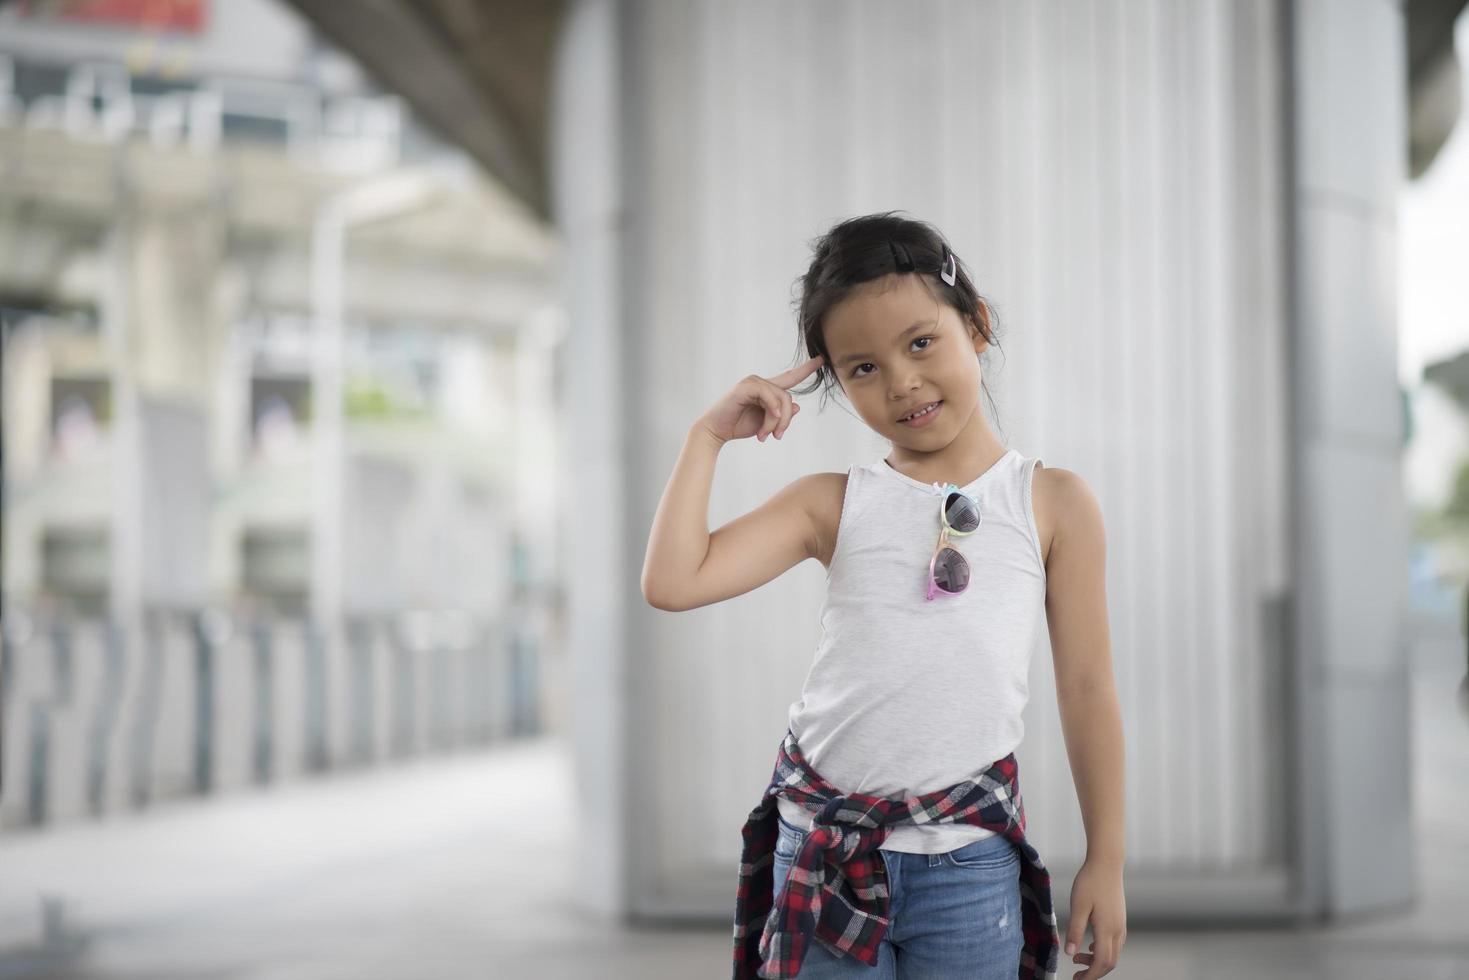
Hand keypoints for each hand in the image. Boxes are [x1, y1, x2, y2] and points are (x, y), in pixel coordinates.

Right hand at [695, 355, 822, 444]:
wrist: (716, 431)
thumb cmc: (739, 425)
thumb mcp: (766, 423)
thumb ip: (782, 415)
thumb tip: (798, 406)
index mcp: (766, 390)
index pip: (790, 377)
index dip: (806, 369)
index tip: (821, 359)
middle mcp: (760, 383)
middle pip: (788, 397)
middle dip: (786, 420)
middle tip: (777, 437)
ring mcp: (752, 382)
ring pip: (780, 399)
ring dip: (776, 421)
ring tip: (765, 435)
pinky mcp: (746, 386)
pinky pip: (768, 396)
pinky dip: (772, 410)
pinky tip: (770, 422)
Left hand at [1063, 856, 1126, 978]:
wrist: (1106, 863)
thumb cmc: (1090, 881)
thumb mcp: (1078, 906)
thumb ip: (1075, 931)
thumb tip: (1070, 953)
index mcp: (1107, 929)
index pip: (1102, 962)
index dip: (1090, 975)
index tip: (1077, 979)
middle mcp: (1117, 930)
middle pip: (1109, 962)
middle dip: (1093, 972)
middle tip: (1076, 975)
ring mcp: (1120, 924)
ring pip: (1112, 953)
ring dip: (1096, 961)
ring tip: (1077, 958)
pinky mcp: (1119, 918)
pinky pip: (1113, 943)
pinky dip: (1101, 950)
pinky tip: (1088, 946)